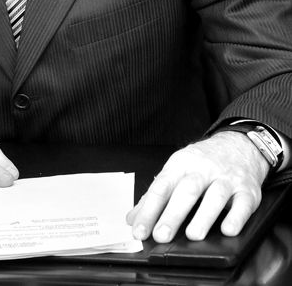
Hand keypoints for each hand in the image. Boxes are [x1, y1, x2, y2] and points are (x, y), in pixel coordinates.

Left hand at [127, 132, 269, 241]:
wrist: (238, 145)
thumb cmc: (203, 161)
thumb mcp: (176, 169)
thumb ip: (155, 195)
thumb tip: (133, 218)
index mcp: (181, 165)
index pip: (161, 187)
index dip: (149, 209)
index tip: (140, 230)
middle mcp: (203, 170)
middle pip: (187, 191)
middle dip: (173, 214)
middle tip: (161, 236)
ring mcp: (226, 179)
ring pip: (215, 197)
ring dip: (204, 217)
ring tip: (193, 236)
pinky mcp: (247, 191)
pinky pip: (243, 204)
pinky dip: (236, 217)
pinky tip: (228, 230)